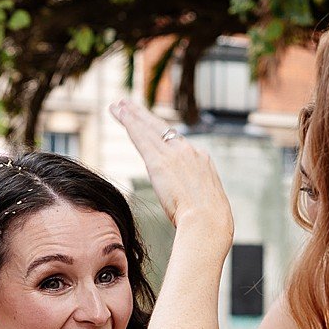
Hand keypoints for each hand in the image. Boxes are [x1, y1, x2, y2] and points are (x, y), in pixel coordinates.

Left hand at [110, 98, 233, 238]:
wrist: (209, 222)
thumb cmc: (210, 223)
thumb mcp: (207, 204)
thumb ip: (195, 197)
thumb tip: (190, 206)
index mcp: (201, 161)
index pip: (177, 143)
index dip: (161, 134)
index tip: (150, 126)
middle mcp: (188, 152)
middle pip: (161, 129)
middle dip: (143, 116)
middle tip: (128, 105)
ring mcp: (174, 155)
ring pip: (148, 129)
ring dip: (132, 116)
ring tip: (118, 105)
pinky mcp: (159, 162)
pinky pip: (141, 138)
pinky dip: (129, 124)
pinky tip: (119, 113)